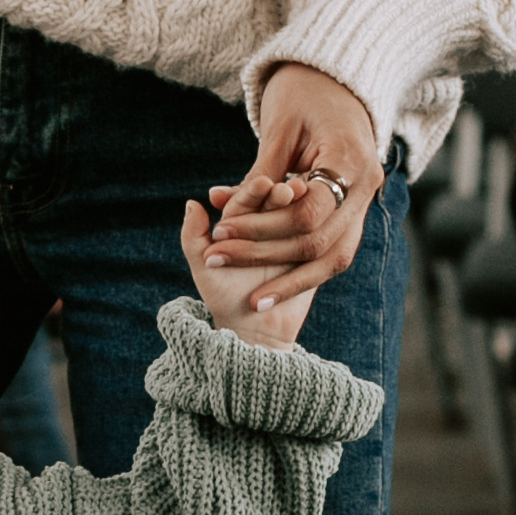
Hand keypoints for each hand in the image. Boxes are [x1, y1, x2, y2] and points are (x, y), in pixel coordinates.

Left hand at [185, 189, 310, 345]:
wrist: (253, 332)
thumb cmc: (223, 297)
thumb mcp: (204, 265)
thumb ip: (193, 236)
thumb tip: (191, 204)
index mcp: (249, 220)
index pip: (253, 198)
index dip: (256, 191)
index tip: (261, 182)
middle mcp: (276, 226)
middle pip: (281, 206)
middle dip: (283, 197)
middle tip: (289, 187)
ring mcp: (300, 241)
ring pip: (304, 222)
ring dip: (303, 212)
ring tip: (304, 198)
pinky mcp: (321, 259)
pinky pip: (323, 247)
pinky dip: (318, 235)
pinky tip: (319, 226)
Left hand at [206, 63, 380, 306]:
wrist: (339, 83)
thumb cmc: (305, 96)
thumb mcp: (280, 128)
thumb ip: (259, 173)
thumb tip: (221, 205)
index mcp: (349, 160)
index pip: (307, 213)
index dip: (261, 227)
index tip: (220, 231)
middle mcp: (366, 187)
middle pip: (317, 239)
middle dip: (264, 253)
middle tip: (217, 257)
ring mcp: (366, 203)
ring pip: (332, 256)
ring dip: (290, 278)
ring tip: (252, 299)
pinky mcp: (357, 214)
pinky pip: (335, 253)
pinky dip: (305, 272)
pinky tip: (272, 292)